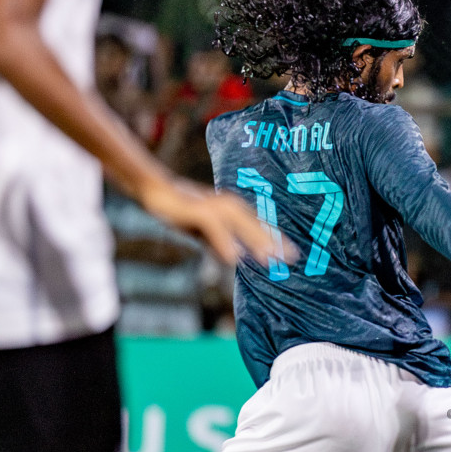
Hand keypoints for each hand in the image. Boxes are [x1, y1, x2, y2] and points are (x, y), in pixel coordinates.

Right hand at [141, 177, 293, 266]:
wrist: (157, 191)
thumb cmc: (184, 210)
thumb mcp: (206, 232)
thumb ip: (221, 242)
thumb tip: (235, 259)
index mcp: (234, 209)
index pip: (261, 226)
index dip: (278, 240)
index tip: (293, 256)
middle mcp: (229, 205)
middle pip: (257, 225)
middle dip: (275, 242)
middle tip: (291, 259)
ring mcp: (214, 206)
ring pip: (241, 224)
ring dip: (256, 242)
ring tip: (268, 260)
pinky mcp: (198, 210)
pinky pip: (215, 227)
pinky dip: (225, 242)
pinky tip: (233, 258)